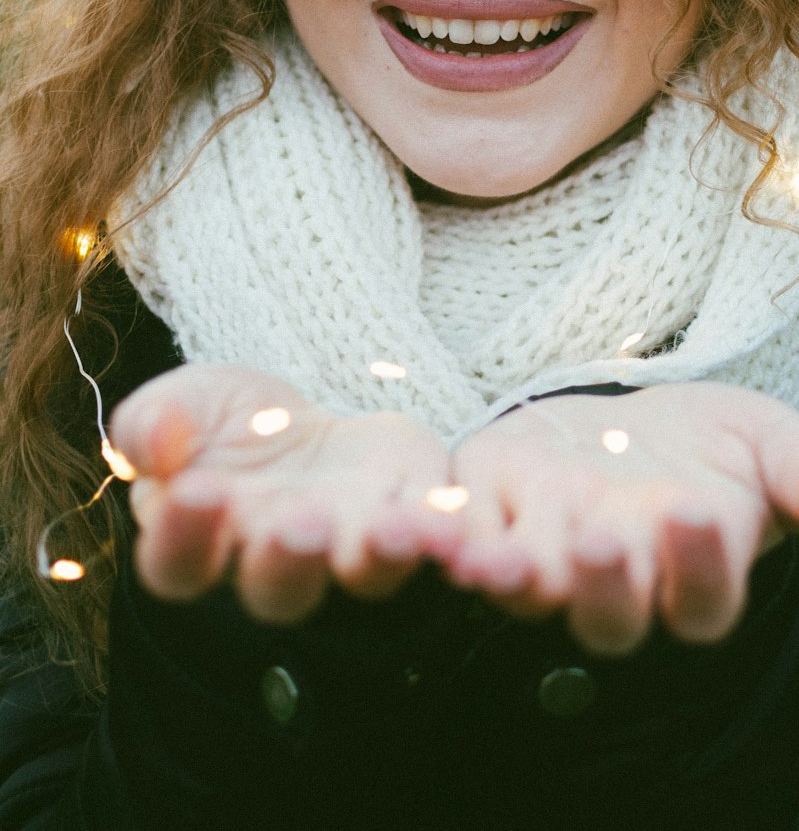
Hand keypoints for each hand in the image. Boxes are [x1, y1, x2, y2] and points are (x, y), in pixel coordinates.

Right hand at [109, 364, 452, 623]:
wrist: (296, 415)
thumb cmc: (225, 423)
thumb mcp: (183, 404)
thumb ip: (153, 422)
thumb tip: (153, 443)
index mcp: (203, 542)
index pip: (179, 563)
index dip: (184, 536)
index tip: (194, 492)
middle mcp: (277, 562)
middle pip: (279, 589)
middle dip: (291, 559)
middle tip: (299, 523)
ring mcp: (349, 546)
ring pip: (365, 576)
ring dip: (380, 557)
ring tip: (392, 530)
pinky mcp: (411, 515)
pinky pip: (430, 536)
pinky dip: (442, 531)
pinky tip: (451, 519)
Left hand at [411, 383, 798, 656]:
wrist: (633, 421)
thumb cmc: (713, 444)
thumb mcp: (767, 442)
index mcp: (692, 572)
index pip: (703, 597)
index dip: (701, 565)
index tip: (701, 509)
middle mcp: (618, 580)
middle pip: (609, 612)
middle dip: (603, 582)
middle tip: (599, 539)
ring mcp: (547, 550)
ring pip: (527, 586)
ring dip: (507, 576)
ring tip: (489, 560)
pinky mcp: (490, 510)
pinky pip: (463, 535)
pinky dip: (445, 532)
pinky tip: (428, 520)